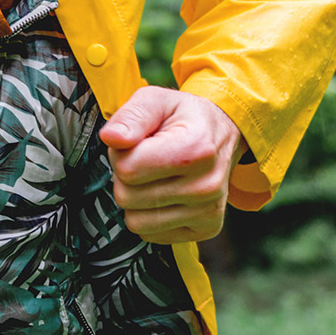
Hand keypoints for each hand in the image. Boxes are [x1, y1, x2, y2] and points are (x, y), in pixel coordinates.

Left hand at [98, 88, 244, 243]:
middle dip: (127, 176)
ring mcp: (209, 211)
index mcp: (195, 149)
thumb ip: (131, 116)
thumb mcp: (156, 100)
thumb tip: (112, 138)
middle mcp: (207, 185)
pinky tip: (166, 193)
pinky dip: (150, 215)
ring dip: (136, 199)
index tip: (139, 143)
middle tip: (146, 159)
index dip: (121, 154)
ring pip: (136, 222)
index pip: (127, 169)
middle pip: (127, 197)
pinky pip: (152, 234)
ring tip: (155, 176)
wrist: (223, 133)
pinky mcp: (207, 229)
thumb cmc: (184, 117)